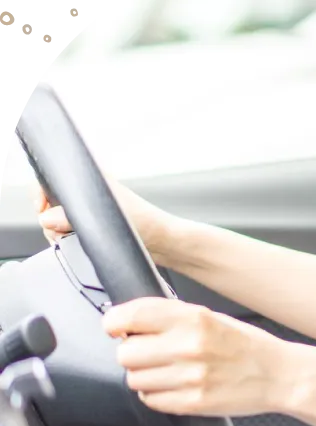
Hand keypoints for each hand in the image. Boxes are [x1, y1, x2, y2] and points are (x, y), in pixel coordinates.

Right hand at [35, 179, 177, 263]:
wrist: (164, 242)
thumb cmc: (145, 222)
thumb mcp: (104, 217)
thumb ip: (71, 217)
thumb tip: (45, 219)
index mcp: (91, 180)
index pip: (53, 182)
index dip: (42, 195)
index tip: (43, 209)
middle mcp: (88, 195)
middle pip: (51, 205)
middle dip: (50, 220)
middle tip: (62, 232)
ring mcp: (90, 213)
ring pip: (58, 223)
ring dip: (60, 233)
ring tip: (75, 239)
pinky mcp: (94, 230)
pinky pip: (70, 235)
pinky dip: (70, 241)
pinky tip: (81, 245)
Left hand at [103, 297, 299, 416]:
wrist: (279, 375)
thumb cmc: (246, 346)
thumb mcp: (211, 317)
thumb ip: (172, 316)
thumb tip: (129, 321)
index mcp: (194, 319)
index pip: (131, 316)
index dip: (115, 322)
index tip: (115, 327)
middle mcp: (189, 346)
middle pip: (125, 353)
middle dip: (133, 353)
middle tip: (150, 353)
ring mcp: (190, 377)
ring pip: (134, 379)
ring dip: (145, 376)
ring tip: (168, 372)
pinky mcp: (192, 403)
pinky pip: (151, 400)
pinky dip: (157, 395)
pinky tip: (176, 386)